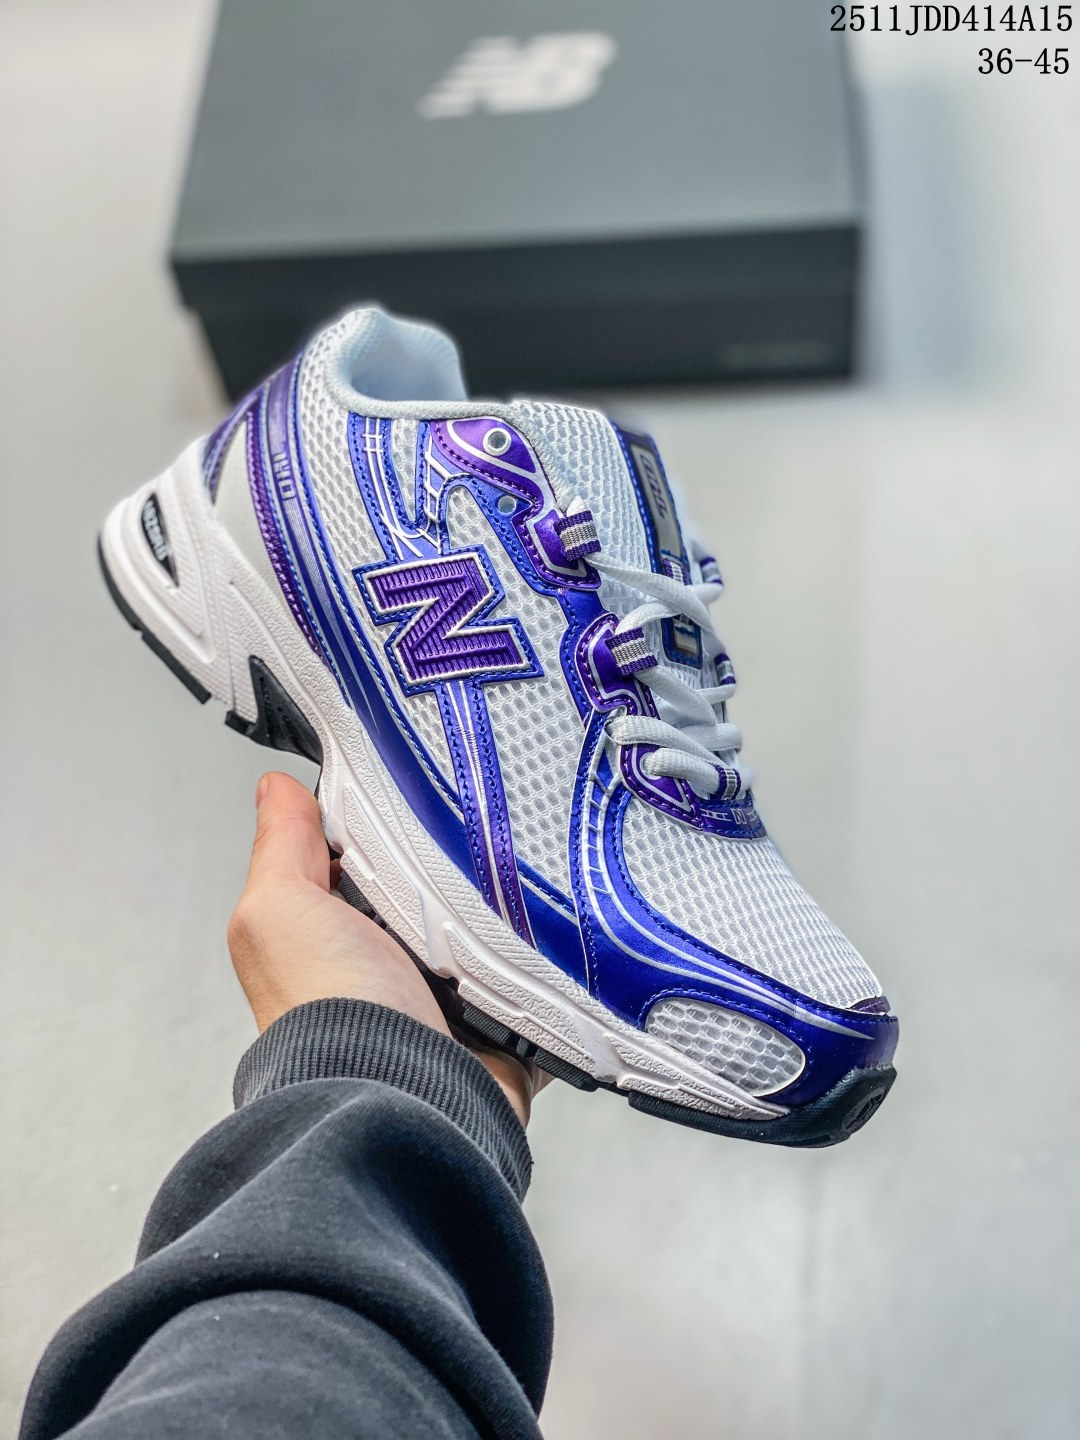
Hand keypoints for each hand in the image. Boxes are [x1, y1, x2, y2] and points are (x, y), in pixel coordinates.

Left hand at [227, 772, 542, 1125]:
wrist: (399, 1099)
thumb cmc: (328, 1013)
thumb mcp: (280, 911)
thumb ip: (279, 849)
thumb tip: (275, 789)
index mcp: (335, 934)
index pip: (366, 857)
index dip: (385, 822)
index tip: (416, 784)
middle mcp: (389, 969)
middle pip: (437, 891)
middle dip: (460, 866)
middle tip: (483, 834)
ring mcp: (448, 1002)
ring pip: (493, 933)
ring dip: (509, 916)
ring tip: (526, 881)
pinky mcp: (501, 1031)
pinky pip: (540, 985)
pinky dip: (552, 968)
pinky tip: (562, 938)